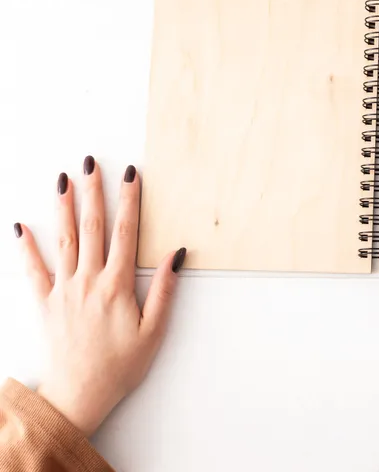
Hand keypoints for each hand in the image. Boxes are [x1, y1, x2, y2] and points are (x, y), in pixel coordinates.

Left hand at [14, 159, 184, 435]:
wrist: (78, 396)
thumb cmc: (120, 367)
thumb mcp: (153, 332)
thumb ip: (165, 291)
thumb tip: (176, 255)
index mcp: (117, 285)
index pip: (126, 232)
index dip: (129, 200)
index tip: (131, 175)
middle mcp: (88, 281)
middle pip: (91, 227)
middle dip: (93, 192)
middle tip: (90, 163)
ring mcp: (64, 290)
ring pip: (63, 240)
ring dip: (63, 208)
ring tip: (63, 180)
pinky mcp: (45, 304)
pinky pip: (33, 271)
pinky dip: (26, 248)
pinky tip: (21, 227)